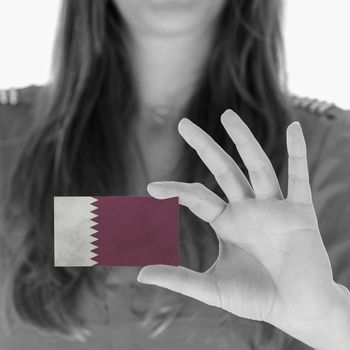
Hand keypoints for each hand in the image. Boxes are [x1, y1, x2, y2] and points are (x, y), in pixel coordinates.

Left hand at [137, 109, 349, 348]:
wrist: (298, 310)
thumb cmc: (257, 298)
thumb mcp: (213, 288)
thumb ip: (179, 280)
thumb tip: (140, 275)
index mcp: (226, 223)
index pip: (197, 197)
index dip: (176, 191)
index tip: (151, 188)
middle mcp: (248, 209)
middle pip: (223, 170)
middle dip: (204, 146)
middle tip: (183, 123)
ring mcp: (274, 208)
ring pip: (258, 166)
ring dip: (243, 140)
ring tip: (226, 115)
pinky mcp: (300, 212)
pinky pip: (300, 177)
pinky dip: (298, 153)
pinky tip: (294, 128)